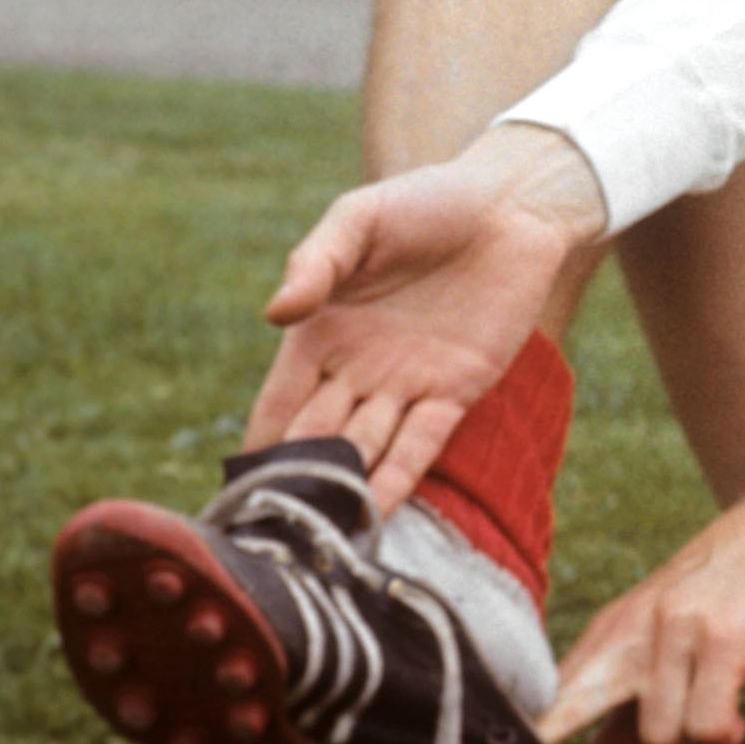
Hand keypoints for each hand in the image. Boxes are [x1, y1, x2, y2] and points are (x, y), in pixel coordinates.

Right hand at [245, 119, 610, 514]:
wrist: (512, 204)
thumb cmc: (426, 202)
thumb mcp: (360, 220)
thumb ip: (316, 263)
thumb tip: (275, 313)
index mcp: (321, 333)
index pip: (280, 403)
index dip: (258, 445)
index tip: (232, 496)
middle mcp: (358, 370)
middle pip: (318, 438)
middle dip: (294, 483)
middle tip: (267, 536)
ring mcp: (407, 386)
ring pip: (366, 450)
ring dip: (342, 492)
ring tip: (313, 540)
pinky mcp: (458, 391)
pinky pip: (422, 445)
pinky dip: (398, 479)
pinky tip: (373, 516)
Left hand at [543, 464, 744, 743]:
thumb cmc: (735, 584)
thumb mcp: (673, 636)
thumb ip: (630, 707)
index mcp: (615, 626)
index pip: (556, 690)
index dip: (529, 735)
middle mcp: (635, 626)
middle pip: (575, 708)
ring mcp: (678, 631)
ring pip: (659, 734)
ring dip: (696, 734)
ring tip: (722, 708)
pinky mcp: (724, 641)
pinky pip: (707, 725)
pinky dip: (725, 733)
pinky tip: (737, 719)